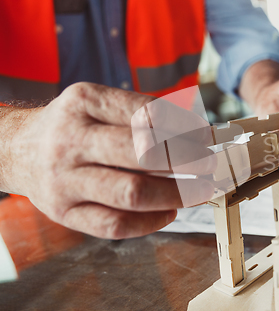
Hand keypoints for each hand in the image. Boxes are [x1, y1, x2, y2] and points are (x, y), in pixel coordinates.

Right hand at [0, 83, 214, 238]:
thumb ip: (142, 115)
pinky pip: (115, 225)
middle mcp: (71, 139)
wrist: (18, 149)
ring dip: (177, 194)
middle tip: (211, 164)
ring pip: (132, 192)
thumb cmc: (74, 126)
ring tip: (201, 190)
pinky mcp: (63, 212)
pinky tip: (169, 212)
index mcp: (85, 102)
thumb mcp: (100, 104)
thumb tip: (199, 134)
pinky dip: (150, 222)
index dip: (185, 127)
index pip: (146, 114)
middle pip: (142, 153)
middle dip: (187, 160)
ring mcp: (64, 179)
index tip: (208, 136)